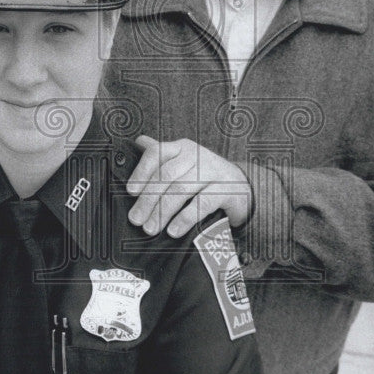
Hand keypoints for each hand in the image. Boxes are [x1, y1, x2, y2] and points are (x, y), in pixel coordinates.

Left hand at [127, 135, 252, 237]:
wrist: (242, 186)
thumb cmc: (204, 176)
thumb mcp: (183, 162)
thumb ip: (162, 155)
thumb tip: (137, 143)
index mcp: (181, 148)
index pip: (157, 152)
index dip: (142, 171)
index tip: (131, 191)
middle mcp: (197, 156)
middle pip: (167, 174)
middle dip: (148, 199)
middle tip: (136, 219)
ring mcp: (213, 172)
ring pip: (181, 189)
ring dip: (162, 211)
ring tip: (151, 227)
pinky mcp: (226, 190)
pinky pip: (202, 204)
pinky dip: (185, 218)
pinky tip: (174, 230)